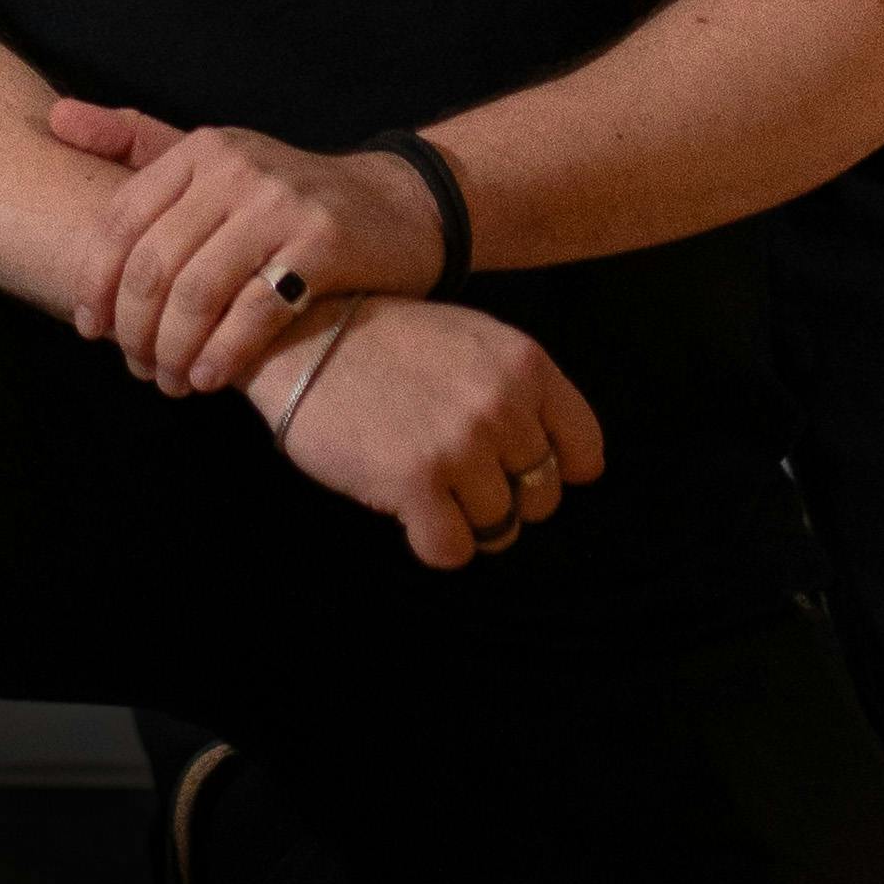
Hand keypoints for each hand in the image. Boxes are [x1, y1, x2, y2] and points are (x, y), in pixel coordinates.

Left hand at [52, 102, 455, 393]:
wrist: (398, 206)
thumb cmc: (287, 195)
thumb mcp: (215, 157)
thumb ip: (136, 141)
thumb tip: (54, 117)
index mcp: (200, 151)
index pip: (120, 220)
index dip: (95, 281)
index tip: (89, 328)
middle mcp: (236, 169)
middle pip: (153, 263)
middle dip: (134, 327)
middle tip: (135, 366)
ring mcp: (281, 204)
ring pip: (197, 291)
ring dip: (173, 349)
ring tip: (170, 380)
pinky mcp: (324, 243)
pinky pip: (255, 310)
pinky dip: (223, 352)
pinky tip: (210, 377)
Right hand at [255, 294, 605, 569]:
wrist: (298, 334)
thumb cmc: (382, 341)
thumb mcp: (467, 340)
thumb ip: (516, 390)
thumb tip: (559, 465)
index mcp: (524, 364)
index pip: (586, 451)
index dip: (553, 469)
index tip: (514, 468)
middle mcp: (503, 403)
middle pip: (542, 498)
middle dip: (503, 497)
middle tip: (454, 473)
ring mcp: (461, 443)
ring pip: (500, 529)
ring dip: (463, 519)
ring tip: (424, 485)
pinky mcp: (417, 481)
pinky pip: (453, 549)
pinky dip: (429, 540)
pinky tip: (403, 506)